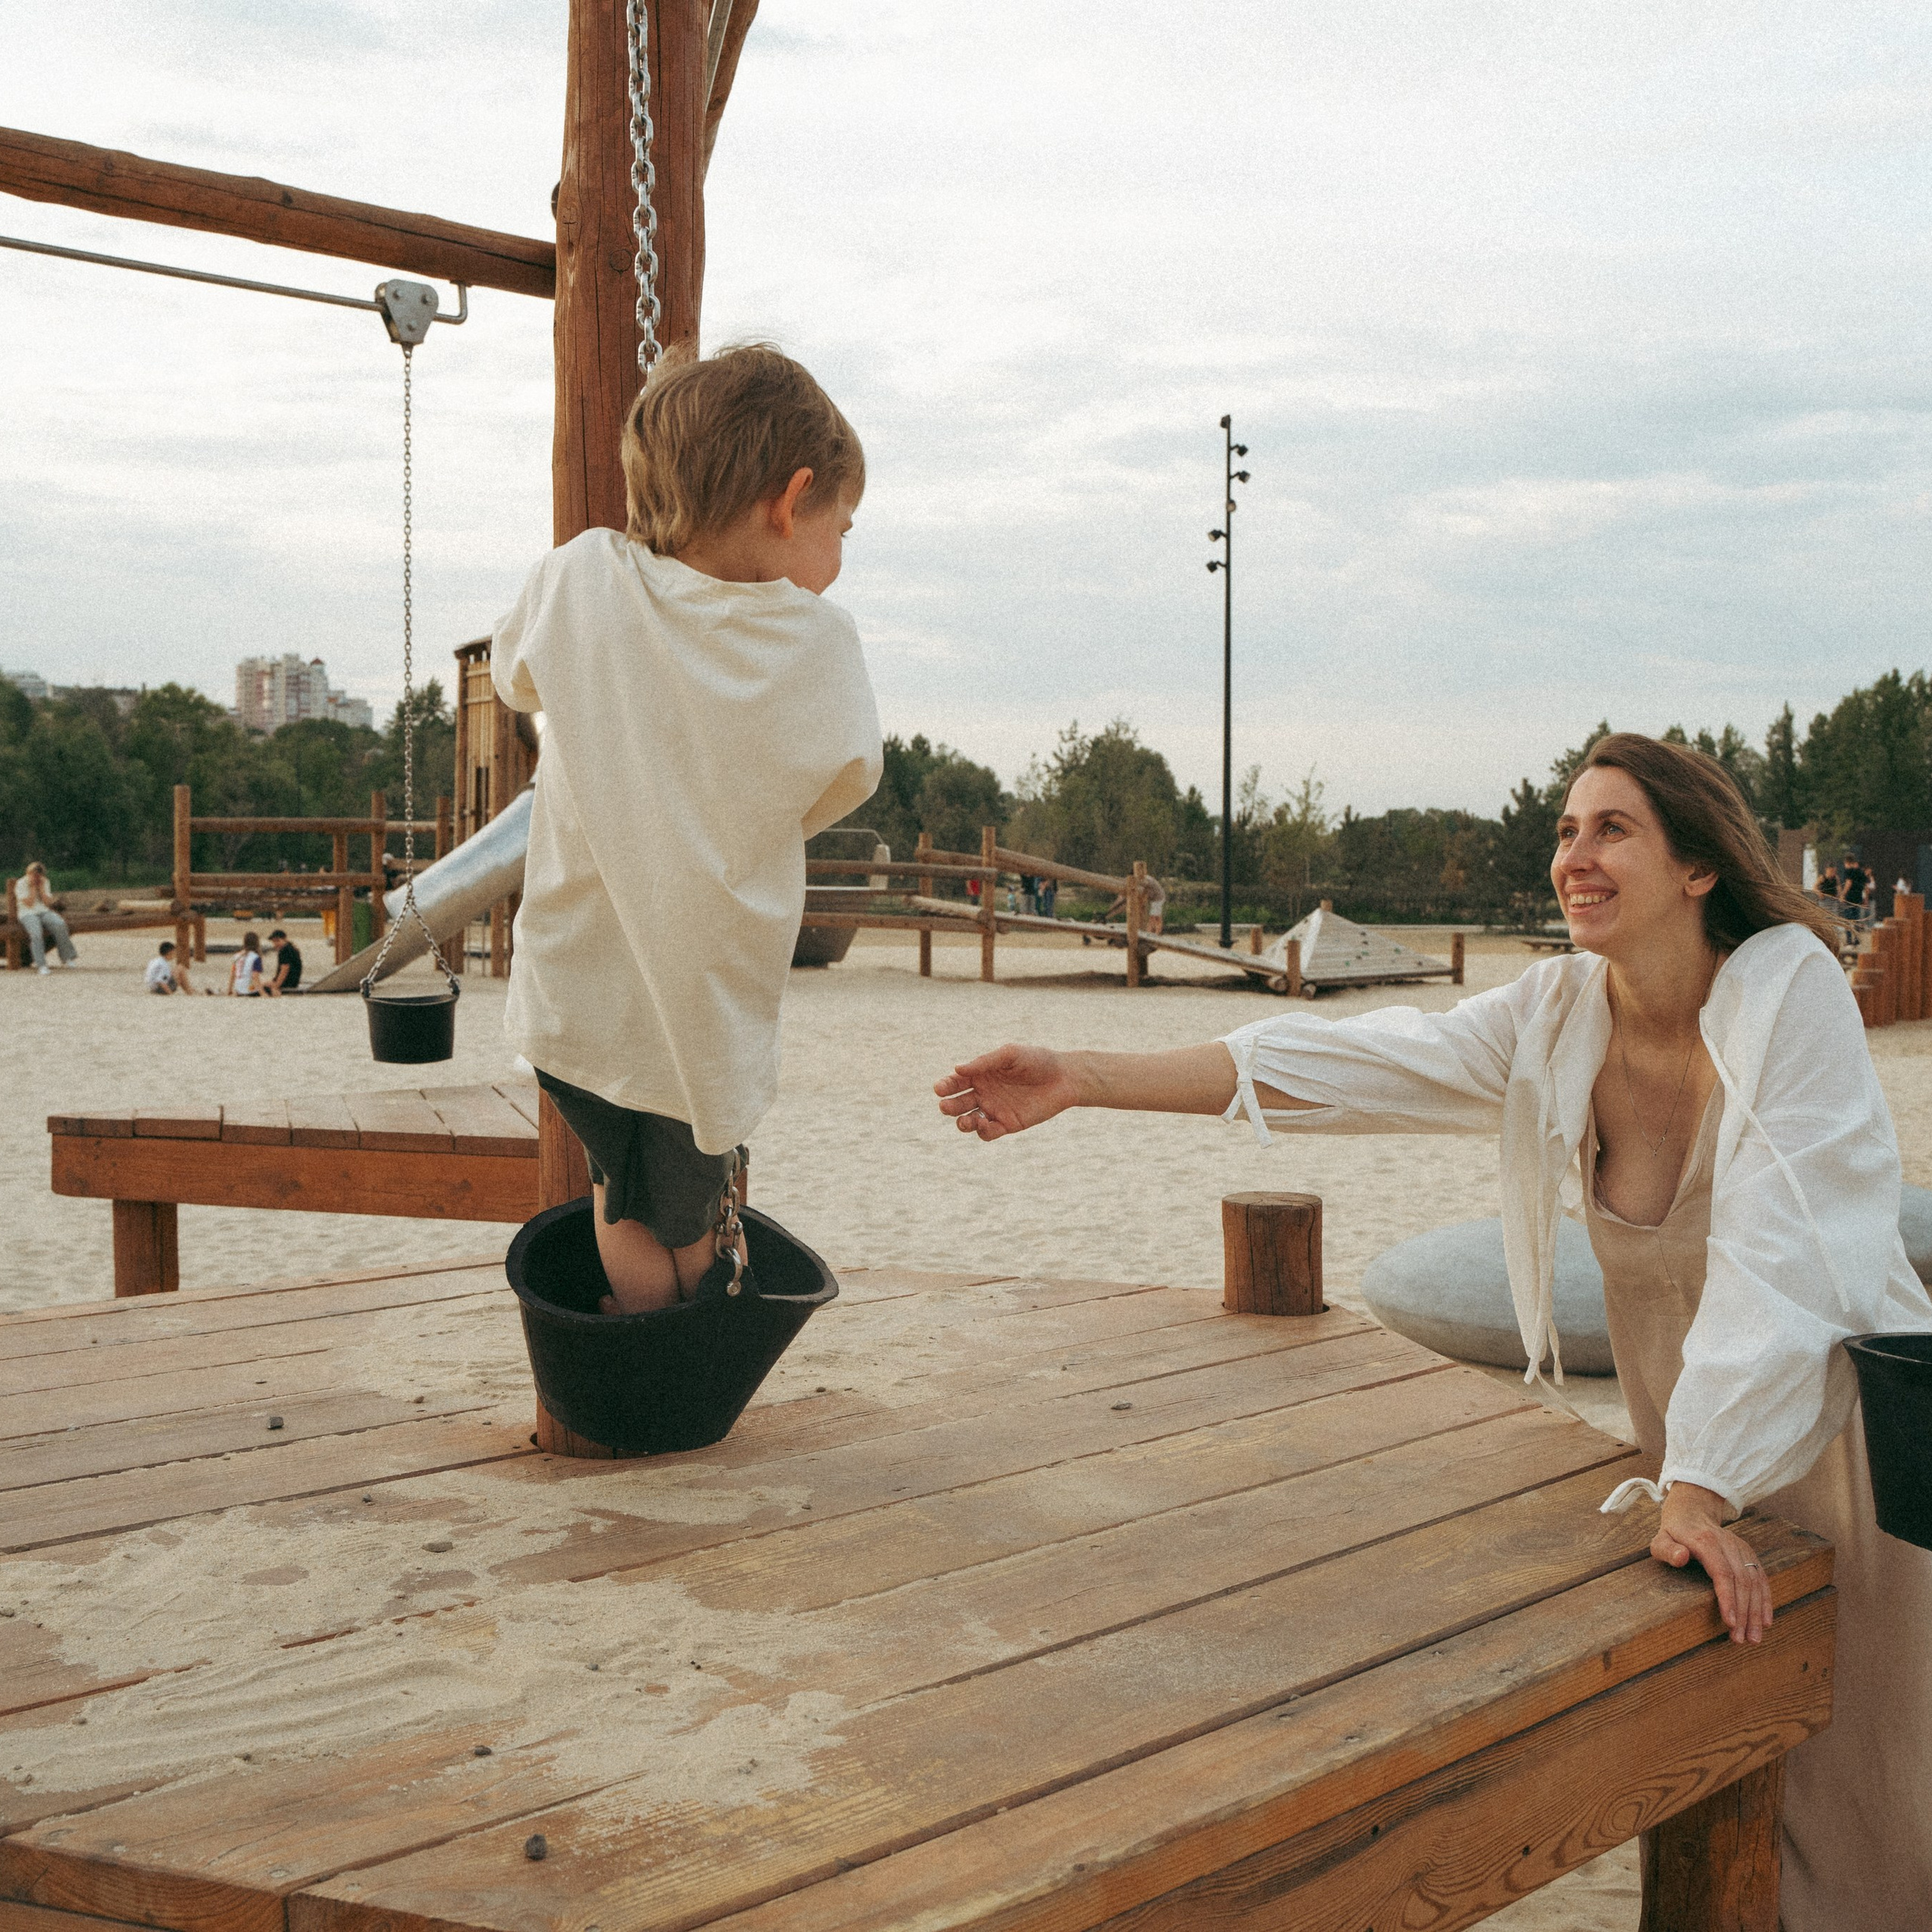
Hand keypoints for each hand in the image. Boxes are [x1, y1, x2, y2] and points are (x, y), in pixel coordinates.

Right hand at [935, 1045, 1080, 1141]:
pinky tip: (985, 1124)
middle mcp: (984, 1093)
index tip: (940, 1088)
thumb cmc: (1037, 1060)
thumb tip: (957, 1069)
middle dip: (948, 1106)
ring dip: (962, 1123)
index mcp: (981, 1074)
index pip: (956, 1082)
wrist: (1064, 1078)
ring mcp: (995, 1110)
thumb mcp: (1010, 1055)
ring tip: (965, 1121)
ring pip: (969, 1121)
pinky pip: (988, 1132)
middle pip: (958, 1103)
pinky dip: (983, 1131)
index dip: (945, 1086)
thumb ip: (985, 1062)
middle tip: (945, 1107)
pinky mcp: (1007, 1124)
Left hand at [1652, 1482, 1771, 1643]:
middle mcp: (1729, 1544)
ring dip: (1756, 1612)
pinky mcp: (1749, 1554)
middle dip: (1744, 1613)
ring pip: (1755, 1582)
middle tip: (1741, 1640)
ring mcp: (1741, 1549)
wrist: (1692, 1513)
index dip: (1728, 1598)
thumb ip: (1667, 1550)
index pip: (1722, 1572)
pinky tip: (1765, 1621)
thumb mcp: (1660, 1540)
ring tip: (1753, 1638)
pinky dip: (1765, 1600)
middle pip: (1742, 1581)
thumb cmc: (1673, 1534)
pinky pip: (1762, 1578)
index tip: (1730, 1622)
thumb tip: (1681, 1557)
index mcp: (1706, 1542)